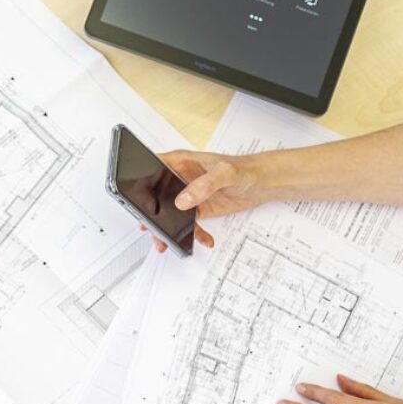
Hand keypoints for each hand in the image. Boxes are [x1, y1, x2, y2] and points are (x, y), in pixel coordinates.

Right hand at [142, 150, 270, 252]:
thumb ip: (204, 185)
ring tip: (168, 242)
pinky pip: (188, 224)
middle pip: (157, 195)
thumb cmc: (246, 168)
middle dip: (151, 213)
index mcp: (181, 162)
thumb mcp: (225, 172)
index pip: (153, 167)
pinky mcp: (198, 209)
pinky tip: (204, 239)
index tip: (137, 197)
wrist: (265, 183)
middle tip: (151, 227)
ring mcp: (188, 195)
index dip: (141, 180)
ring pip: (169, 213)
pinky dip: (193, 234)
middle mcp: (180, 178)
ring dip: (168, 229)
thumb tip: (183, 199)